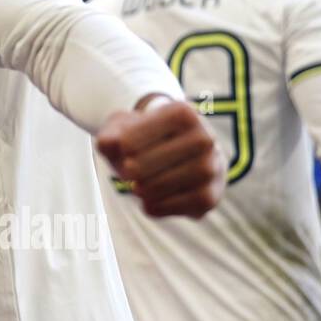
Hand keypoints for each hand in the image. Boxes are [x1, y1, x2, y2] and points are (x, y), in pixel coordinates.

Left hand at [97, 96, 225, 218]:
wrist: (177, 154)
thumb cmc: (144, 139)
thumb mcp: (122, 129)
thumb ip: (108, 135)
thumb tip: (109, 144)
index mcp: (182, 113)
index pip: (130, 141)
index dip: (119, 149)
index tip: (124, 148)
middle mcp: (204, 138)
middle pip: (142, 165)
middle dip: (128, 172)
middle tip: (128, 172)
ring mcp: (211, 167)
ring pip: (161, 186)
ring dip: (141, 190)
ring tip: (138, 186)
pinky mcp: (210, 196)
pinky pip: (174, 207)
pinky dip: (156, 206)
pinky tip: (150, 200)